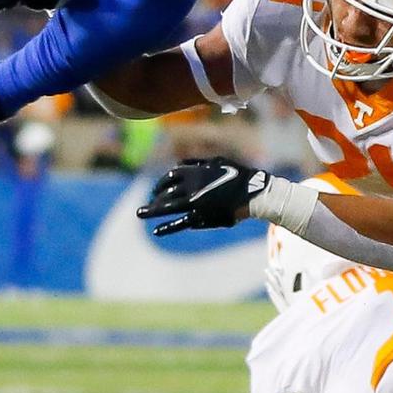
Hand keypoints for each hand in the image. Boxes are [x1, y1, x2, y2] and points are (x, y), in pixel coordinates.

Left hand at [136, 157, 268, 236]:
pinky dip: (168, 227)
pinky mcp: (202, 216)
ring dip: (152, 210)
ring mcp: (195, 202)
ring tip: (139, 213)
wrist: (253, 192)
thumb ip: (196, 163)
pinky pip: (181, 222)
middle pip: (165, 192)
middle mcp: (191, 186)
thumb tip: (179, 164)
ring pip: (168, 207)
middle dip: (154, 198)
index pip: (170, 177)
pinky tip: (157, 230)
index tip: (155, 190)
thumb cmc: (237, 175)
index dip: (160, 184)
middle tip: (146, 205)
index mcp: (194, 172)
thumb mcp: (216, 161)